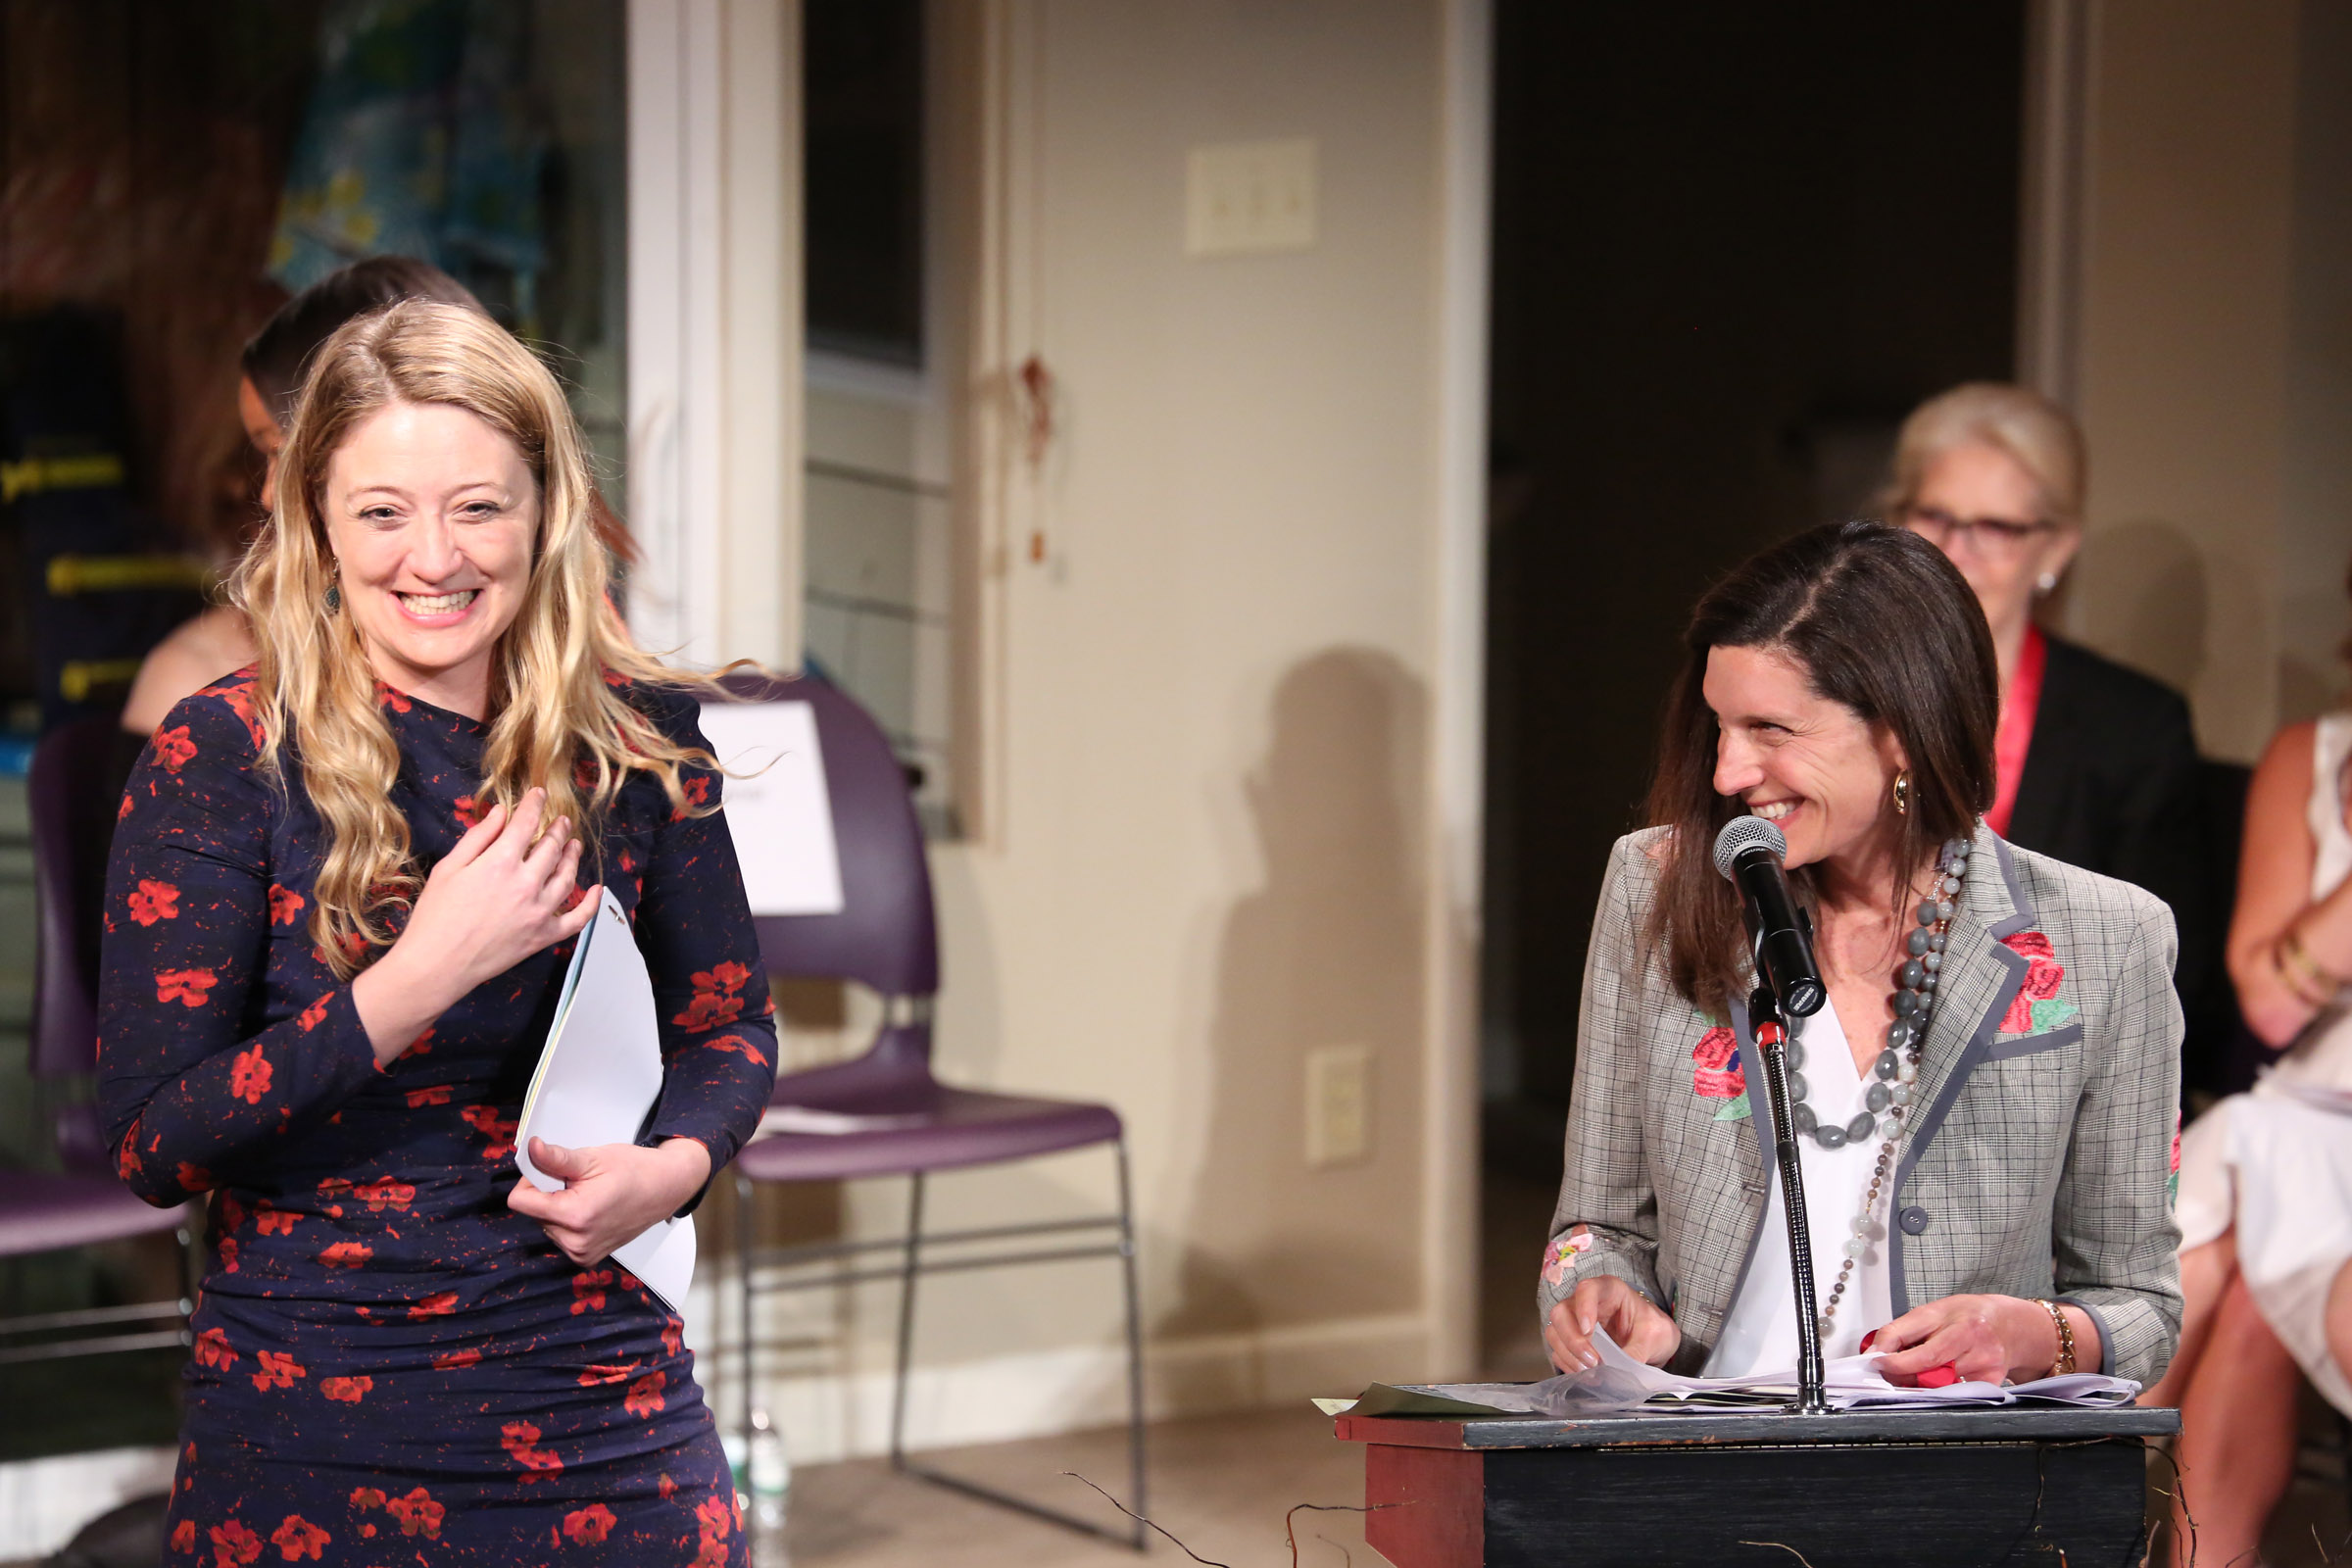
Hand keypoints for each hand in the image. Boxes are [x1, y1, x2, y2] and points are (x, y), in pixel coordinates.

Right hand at [352, 789, 599, 1064]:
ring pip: (567, 876)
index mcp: (500, 862)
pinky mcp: (544, 936)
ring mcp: (539, 911)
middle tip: (561, 822)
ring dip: (573, 857)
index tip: (539, 795)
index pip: (527, 823)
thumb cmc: (435, 916)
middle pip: (551, 847)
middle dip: (558, 830)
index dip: (535, 805)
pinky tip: (596, 889)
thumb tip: (501, 812)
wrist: (435, 965)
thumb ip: (478, 837)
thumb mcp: (449, 868)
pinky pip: (578, 919)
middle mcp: (526, 884)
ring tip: (574, 845)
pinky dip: (591, 903)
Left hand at [507, 1136, 711, 1266]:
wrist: (665, 1188)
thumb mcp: (593, 1158)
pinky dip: (568, 1221)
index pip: (520, 1201)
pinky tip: (590, 1210)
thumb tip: (530, 1150)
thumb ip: (556, 1158)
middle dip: (548, 1194)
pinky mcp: (586, 1258)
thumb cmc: (635, 1170)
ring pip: (545, 1225)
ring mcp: (581, 1253)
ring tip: (588, 1196)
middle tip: (578, 1182)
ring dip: (558, 1208)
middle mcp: (575, 1242)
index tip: (551, 1170)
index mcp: (575, 1216)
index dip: (530, 1180)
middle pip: (533, 1213)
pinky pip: (560, 1236)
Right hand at [1544, 1276, 1679, 1371]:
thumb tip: (1619, 1371)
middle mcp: (1586, 1302)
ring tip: (1590, 1371)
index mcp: (1609, 1290)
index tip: (1588, 1331)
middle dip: (1573, 1340)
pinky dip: (1568, 1365)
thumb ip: (1639, 1349)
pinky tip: (1585, 1374)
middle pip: (1561, 1312)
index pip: (1587, 1289)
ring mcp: (1575, 1321)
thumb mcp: (1656, 1335)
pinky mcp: (1571, 1341)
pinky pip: (1558, 1351)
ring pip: (1555, 1332)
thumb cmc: (1653, 1327)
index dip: (1583, 1307)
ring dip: (1569, 1354)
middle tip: (1592, 1360)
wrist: (1652, 1341)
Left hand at [1868, 1294, 2082, 1384]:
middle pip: (1924, 1362)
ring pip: (1938, 1382)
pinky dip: (1940, 1391)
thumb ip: (1905, 1330)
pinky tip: (1938, 1383)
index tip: (1873, 1361)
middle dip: (1900, 1372)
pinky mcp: (1990, 1381)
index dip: (1886, 1351)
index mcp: (1948, 1313)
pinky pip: (1955, 1392)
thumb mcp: (1935, 1312)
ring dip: (1918, 1384)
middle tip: (1886, 1374)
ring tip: (1911, 1377)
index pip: (1908, 1333)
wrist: (2012, 1326)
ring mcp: (1982, 1360)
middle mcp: (1968, 1335)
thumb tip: (1877, 1352)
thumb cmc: (1970, 1316)